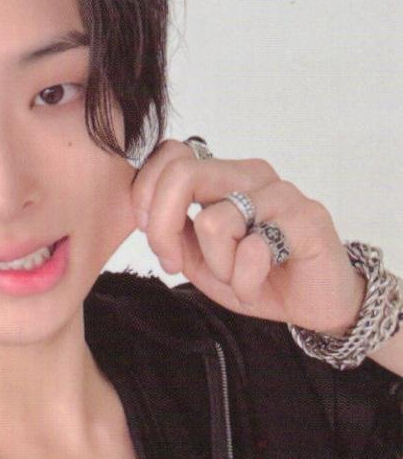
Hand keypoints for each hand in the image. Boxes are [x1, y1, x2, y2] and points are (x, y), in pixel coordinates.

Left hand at [130, 139, 365, 332]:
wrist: (313, 302)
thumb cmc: (257, 275)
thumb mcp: (198, 259)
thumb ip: (172, 233)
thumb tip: (145, 215)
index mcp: (223, 176)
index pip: (171, 155)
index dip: (146, 195)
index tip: (150, 234)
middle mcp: (250, 175)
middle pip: (183, 175)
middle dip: (163, 228)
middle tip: (174, 262)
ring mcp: (280, 193)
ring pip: (213, 222)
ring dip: (216, 266)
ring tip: (236, 277)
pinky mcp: (307, 218)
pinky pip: (253, 250)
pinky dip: (244, 282)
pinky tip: (258, 285)